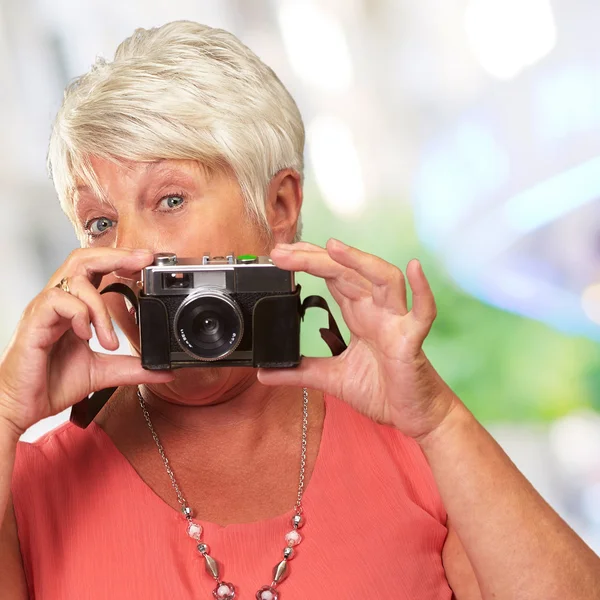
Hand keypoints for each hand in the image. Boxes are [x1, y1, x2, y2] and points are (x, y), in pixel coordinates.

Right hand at [0, 248, 173, 435]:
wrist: (23, 406)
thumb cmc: (53, 383)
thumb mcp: (104, 372)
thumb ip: (133, 367)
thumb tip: (165, 371)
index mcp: (74, 307)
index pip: (96, 270)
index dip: (121, 260)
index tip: (147, 260)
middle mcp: (59, 302)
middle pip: (83, 258)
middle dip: (116, 255)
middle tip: (142, 261)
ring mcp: (45, 309)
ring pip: (75, 277)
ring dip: (101, 306)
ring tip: (108, 340)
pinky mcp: (34, 320)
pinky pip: (59, 300)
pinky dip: (80, 314)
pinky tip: (86, 337)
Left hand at [258, 239, 458, 439]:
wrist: (413, 416)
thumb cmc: (381, 390)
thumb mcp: (330, 379)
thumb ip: (299, 372)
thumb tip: (263, 372)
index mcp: (359, 314)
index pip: (332, 277)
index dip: (308, 261)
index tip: (280, 254)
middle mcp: (376, 310)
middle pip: (348, 272)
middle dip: (317, 258)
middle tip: (283, 251)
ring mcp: (396, 322)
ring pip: (383, 279)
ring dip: (359, 262)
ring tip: (332, 248)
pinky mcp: (412, 340)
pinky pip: (422, 312)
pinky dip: (421, 290)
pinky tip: (413, 268)